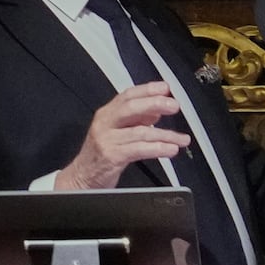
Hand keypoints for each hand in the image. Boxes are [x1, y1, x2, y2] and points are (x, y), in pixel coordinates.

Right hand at [57, 83, 192, 190]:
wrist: (82, 177)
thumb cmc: (101, 154)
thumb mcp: (118, 132)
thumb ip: (136, 120)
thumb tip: (157, 111)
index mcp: (107, 114)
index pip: (127, 95)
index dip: (147, 89)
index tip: (165, 87)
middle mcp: (105, 123)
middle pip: (131, 107)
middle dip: (155, 104)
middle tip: (174, 105)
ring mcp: (107, 139)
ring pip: (140, 131)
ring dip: (165, 135)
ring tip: (182, 139)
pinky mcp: (111, 156)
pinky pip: (138, 149)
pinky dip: (158, 149)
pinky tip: (171, 150)